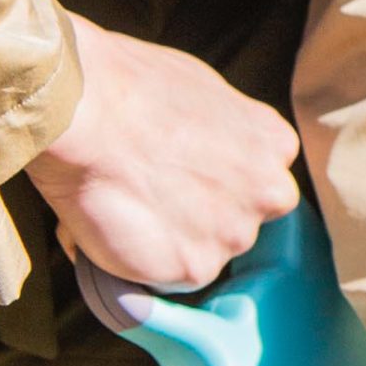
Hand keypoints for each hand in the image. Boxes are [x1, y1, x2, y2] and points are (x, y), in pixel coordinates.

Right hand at [30, 13, 300, 289]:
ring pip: (206, 251)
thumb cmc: (133, 87)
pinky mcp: (196, 267)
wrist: (89, 112)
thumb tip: (201, 149)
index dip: (222, 183)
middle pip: (242, 220)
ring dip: (173, 241)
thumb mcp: (202, 91)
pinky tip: (118, 228)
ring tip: (130, 207)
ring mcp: (235, 234)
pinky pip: (169, 277)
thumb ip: (221, 131)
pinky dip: (143, 263)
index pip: (261, 181)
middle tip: (156, 196)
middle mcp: (269, 193)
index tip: (190, 178)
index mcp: (275, 145)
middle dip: (206, 216)